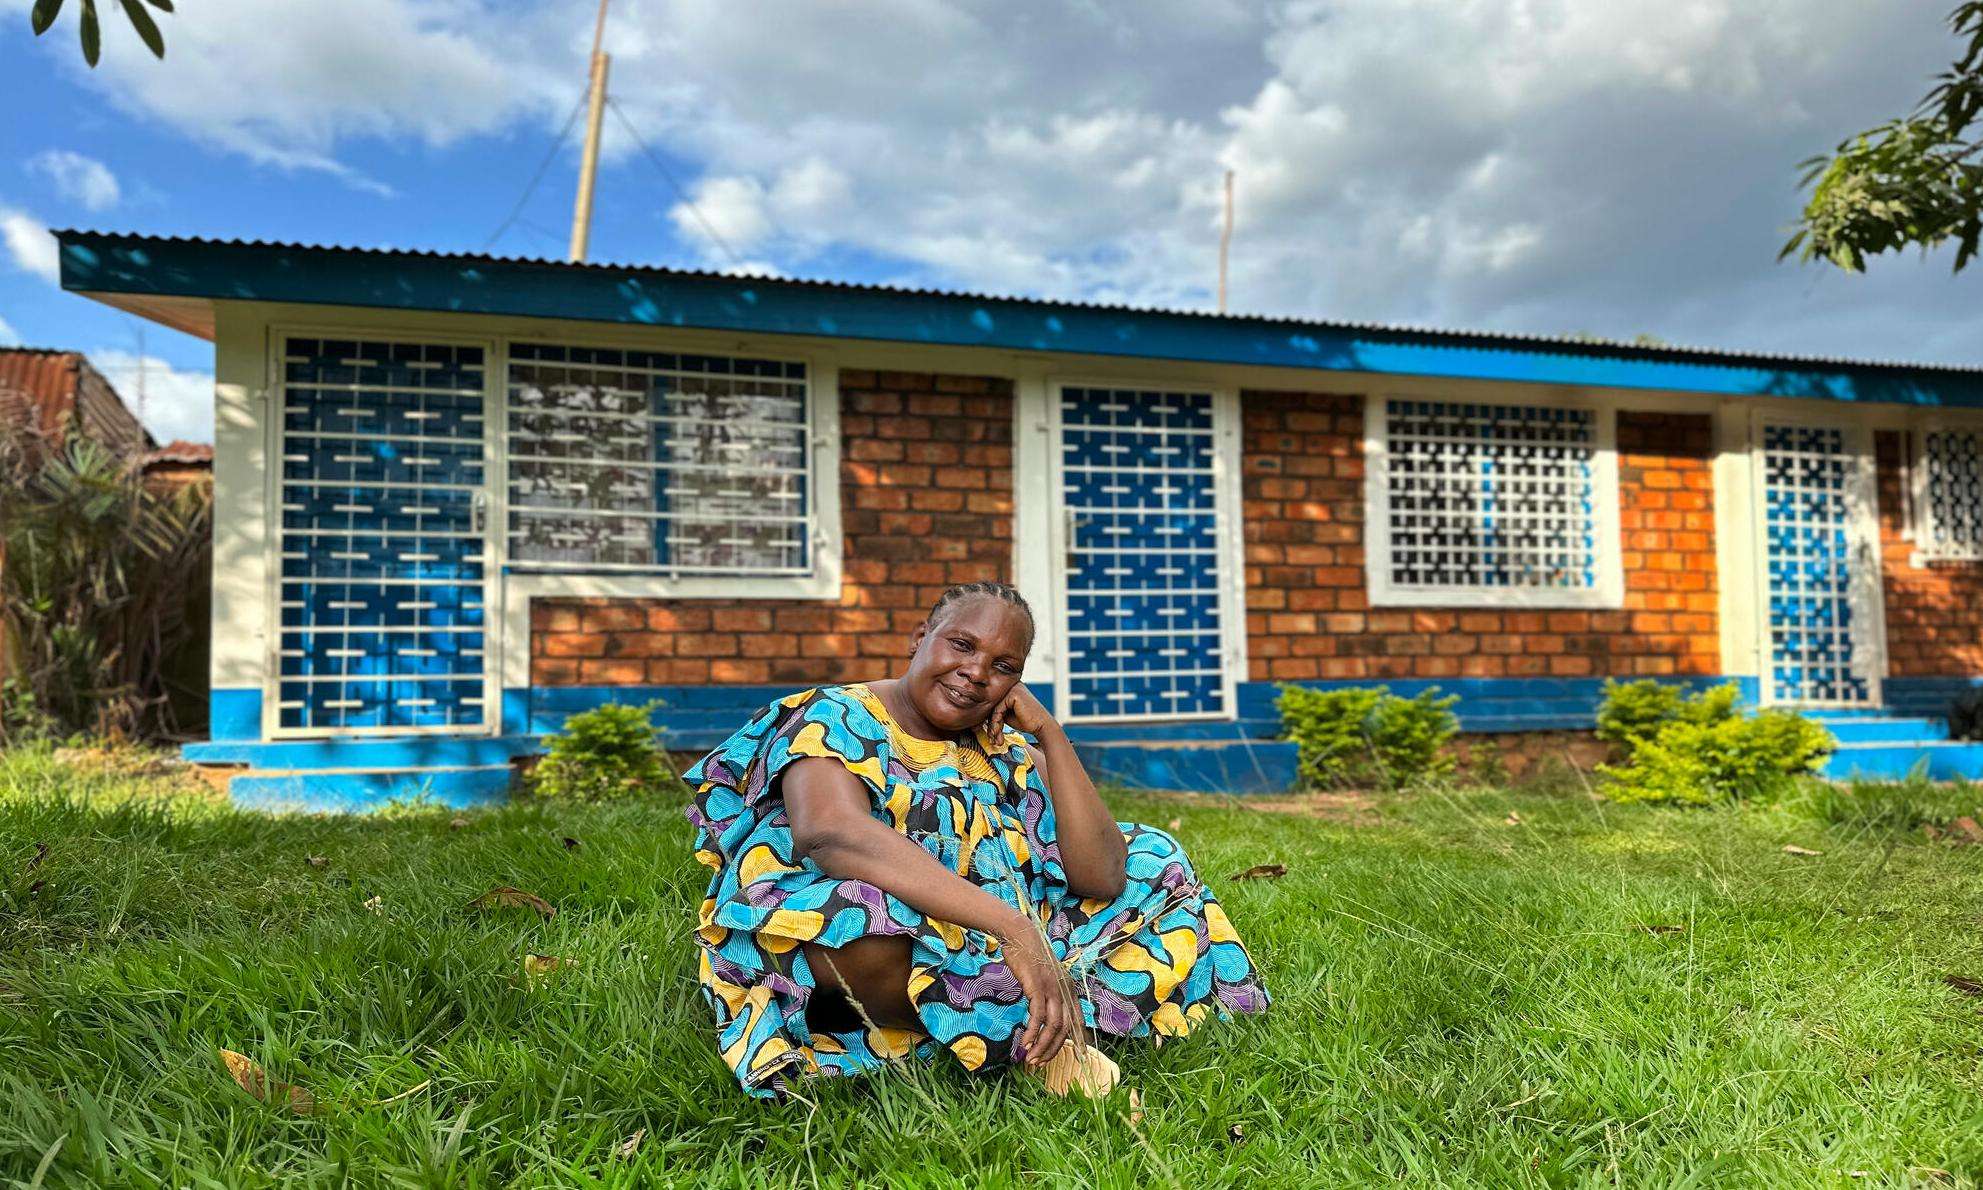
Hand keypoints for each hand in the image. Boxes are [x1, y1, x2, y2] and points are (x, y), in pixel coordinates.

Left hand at [986, 682, 1054, 739]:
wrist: (1042, 726)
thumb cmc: (1027, 722)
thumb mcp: (1007, 715)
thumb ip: (996, 711)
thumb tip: (979, 714)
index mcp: (1010, 688)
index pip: (993, 703)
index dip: (989, 720)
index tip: (989, 734)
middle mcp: (1011, 685)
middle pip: (992, 705)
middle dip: (990, 724)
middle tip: (991, 738)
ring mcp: (1012, 688)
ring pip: (994, 709)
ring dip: (993, 727)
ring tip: (996, 739)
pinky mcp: (1013, 694)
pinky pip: (998, 710)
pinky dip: (996, 723)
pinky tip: (998, 732)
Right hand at [995, 912, 1080, 1067]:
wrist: (1021, 936)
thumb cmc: (1030, 957)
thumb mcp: (1046, 977)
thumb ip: (1050, 994)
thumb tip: (1046, 1012)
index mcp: (1069, 989)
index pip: (1078, 1021)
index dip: (1079, 1040)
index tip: (1079, 1057)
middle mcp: (1065, 991)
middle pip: (1065, 1029)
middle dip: (1054, 1050)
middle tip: (1041, 1063)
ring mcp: (1052, 989)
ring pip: (1053, 1026)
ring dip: (1043, 1046)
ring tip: (1032, 1058)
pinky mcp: (1037, 988)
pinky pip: (1037, 1017)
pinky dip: (1033, 1033)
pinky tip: (1025, 1043)